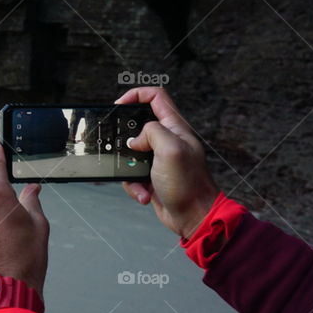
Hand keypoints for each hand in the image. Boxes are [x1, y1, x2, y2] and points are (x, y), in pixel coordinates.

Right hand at [115, 87, 219, 238]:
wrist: (194, 217)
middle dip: (125, 137)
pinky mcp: (152, 176)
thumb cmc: (188, 184)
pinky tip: (144, 193)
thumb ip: (151, 132)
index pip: (156, 96)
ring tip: (138, 178)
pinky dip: (134, 185)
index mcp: (175, 128)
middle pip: (138, 124)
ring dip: (128, 167)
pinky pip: (132, 174)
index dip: (136, 95)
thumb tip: (135, 139)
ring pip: (131, 152)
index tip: (119, 106)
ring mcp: (159, 158)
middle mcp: (167, 140)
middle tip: (122, 147)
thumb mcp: (170, 149)